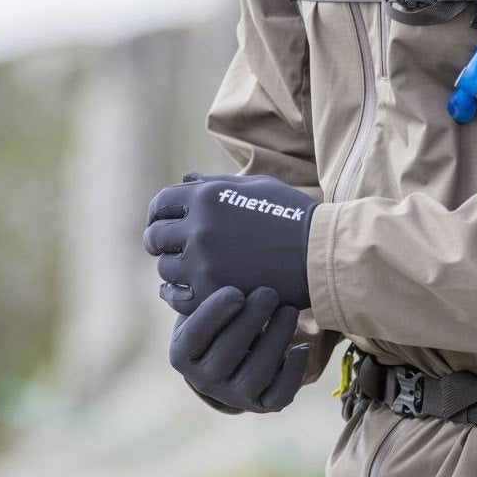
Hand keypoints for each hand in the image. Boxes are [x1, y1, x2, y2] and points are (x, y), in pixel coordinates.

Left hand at [144, 173, 316, 314]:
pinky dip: (176, 294)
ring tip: (192, 269)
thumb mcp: (257, 187)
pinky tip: (185, 291)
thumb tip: (184, 179)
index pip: (161, 204)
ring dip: (175, 268)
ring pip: (165, 268)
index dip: (159, 214)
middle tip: (171, 248)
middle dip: (161, 241)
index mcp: (207, 197)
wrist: (321, 256)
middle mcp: (199, 229)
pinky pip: (175, 298)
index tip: (164, 223)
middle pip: (155, 237)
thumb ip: (215, 183)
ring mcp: (203, 264)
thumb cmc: (293, 216)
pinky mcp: (212, 295)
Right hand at [169, 286, 310, 413]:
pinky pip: (278, 396)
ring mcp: (232, 396)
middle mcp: (203, 380)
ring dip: (275, 340)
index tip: (236, 292)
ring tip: (288, 311)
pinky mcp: (261, 404)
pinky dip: (292, 373)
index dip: (214, 314)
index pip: (194, 335)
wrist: (237, 349)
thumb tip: (210, 262)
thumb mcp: (203, 302)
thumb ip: (203, 289)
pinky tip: (301, 347)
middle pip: (227, 352)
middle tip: (269, 293)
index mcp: (181, 354)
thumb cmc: (220, 315)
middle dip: (251, 320)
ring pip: (255, 373)